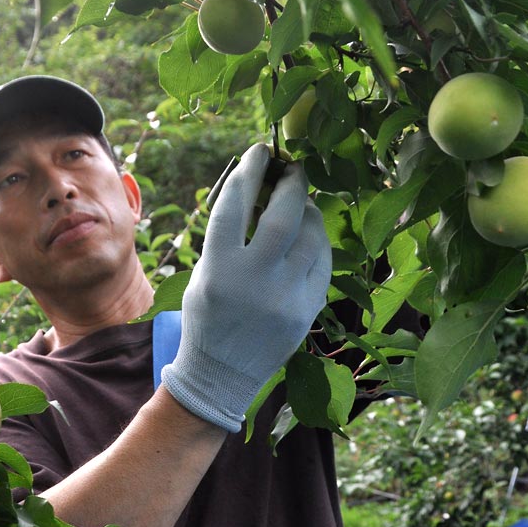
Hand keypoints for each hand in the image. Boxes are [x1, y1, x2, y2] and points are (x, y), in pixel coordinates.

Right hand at [161, 143, 331, 431]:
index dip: (249, 170)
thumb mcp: (205, 274)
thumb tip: (259, 193)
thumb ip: (230, 238)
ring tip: (302, 201)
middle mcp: (254, 280)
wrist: (221, 375)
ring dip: (309, 210)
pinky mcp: (307, 310)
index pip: (235, 204)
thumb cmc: (207, 318)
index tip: (260, 151)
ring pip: (310, 236)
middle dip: (290, 183)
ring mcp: (286, 296)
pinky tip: (311, 234)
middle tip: (292, 167)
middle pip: (282, 214)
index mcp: (218, 268)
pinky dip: (318, 242)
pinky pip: (322, 263)